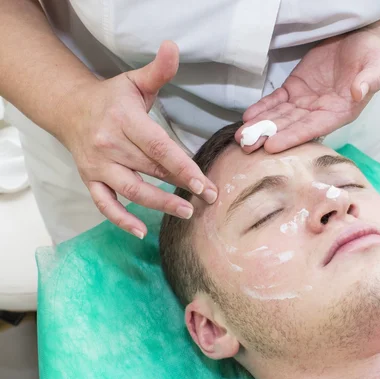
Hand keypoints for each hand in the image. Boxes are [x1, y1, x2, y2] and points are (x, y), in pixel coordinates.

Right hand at [60, 41, 216, 238]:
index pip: (158, 147)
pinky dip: (120, 219)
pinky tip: (140, 231)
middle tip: (210, 198)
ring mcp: (98, 166)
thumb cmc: (111, 98)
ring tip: (187, 212)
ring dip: (159, 204)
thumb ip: (158, 70)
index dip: (182, 167)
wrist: (70, 109)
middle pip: (150, 170)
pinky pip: (104, 204)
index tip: (205, 183)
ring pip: (131, 190)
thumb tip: (174, 47)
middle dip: (181, 186)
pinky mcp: (91, 179)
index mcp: (124, 120)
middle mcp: (109, 145)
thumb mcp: (135, 82)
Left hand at [236, 30, 379, 152]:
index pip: (313, 128)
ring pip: (280, 116)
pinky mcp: (295, 88)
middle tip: (247, 146)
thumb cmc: (374, 57)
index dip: (292, 137)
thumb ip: (369, 80)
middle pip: (291, 127)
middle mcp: (320, 112)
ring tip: (241, 137)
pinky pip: (276, 100)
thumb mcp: (378, 66)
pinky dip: (262, 108)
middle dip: (269, 136)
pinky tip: (248, 116)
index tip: (273, 145)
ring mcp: (306, 101)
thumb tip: (358, 92)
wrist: (362, 41)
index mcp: (340, 112)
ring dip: (260, 126)